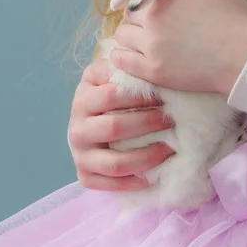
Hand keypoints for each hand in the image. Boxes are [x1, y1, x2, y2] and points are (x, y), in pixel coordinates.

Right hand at [68, 60, 174, 190]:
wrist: (88, 123)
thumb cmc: (110, 96)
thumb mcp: (111, 76)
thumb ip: (123, 69)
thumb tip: (148, 62)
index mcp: (83, 97)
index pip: (111, 96)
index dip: (140, 96)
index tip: (164, 95)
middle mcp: (77, 126)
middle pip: (114, 127)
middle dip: (147, 124)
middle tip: (170, 120)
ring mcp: (79, 153)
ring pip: (115, 162)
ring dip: (145, 156)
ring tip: (168, 148)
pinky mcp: (84, 175)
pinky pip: (108, 184)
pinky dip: (132, 182)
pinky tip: (152, 176)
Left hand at [110, 0, 246, 96]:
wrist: (243, 55)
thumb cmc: (234, 17)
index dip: (144, 4)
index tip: (152, 11)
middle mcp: (152, 20)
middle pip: (128, 19)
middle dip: (136, 22)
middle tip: (148, 28)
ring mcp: (151, 47)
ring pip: (122, 39)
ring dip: (129, 39)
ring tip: (141, 43)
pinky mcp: (154, 71)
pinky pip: (123, 63)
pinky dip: (121, 59)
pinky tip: (128, 58)